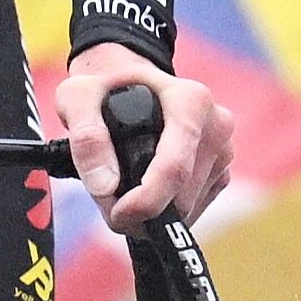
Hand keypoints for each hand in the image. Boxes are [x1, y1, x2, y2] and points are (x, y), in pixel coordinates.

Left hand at [58, 42, 231, 228]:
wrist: (129, 86)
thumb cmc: (104, 90)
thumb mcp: (77, 97)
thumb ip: (85, 137)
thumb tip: (106, 187)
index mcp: (190, 101)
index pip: (174, 167)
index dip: (145, 201)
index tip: (116, 214)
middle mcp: (216, 125)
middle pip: (180, 196)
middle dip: (141, 210)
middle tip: (107, 200)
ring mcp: (223, 151)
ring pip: (187, 208)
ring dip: (151, 213)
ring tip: (121, 187)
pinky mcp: (221, 173)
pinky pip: (193, 210)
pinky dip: (164, 210)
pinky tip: (145, 188)